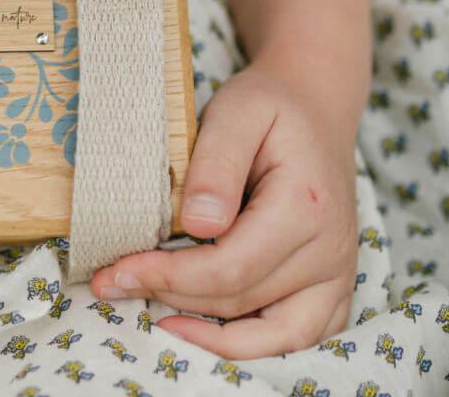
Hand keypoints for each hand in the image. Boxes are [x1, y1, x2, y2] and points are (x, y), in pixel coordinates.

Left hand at [90, 57, 358, 357]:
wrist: (314, 104)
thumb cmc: (270, 106)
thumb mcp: (237, 112)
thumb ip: (216, 164)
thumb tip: (198, 224)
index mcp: (306, 207)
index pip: (230, 267)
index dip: (169, 276)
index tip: (118, 270)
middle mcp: (330, 252)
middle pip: (242, 301)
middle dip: (170, 296)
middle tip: (112, 284)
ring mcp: (337, 275)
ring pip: (274, 336)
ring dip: (208, 336)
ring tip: (150, 312)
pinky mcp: (331, 286)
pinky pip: (298, 338)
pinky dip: (250, 345)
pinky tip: (199, 329)